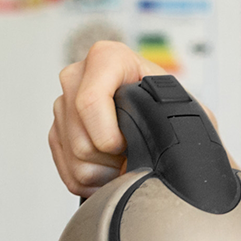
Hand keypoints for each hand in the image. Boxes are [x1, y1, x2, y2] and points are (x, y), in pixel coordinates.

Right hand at [48, 39, 166, 196]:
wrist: (156, 113)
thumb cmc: (167, 106)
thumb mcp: (183, 105)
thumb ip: (179, 116)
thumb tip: (171, 148)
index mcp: (108, 59)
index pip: (90, 101)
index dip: (110, 136)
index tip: (127, 145)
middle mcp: (78, 77)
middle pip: (82, 140)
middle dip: (113, 160)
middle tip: (134, 154)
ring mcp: (63, 105)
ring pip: (75, 160)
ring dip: (105, 172)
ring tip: (125, 159)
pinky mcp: (57, 131)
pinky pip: (68, 172)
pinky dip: (94, 181)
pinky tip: (111, 168)